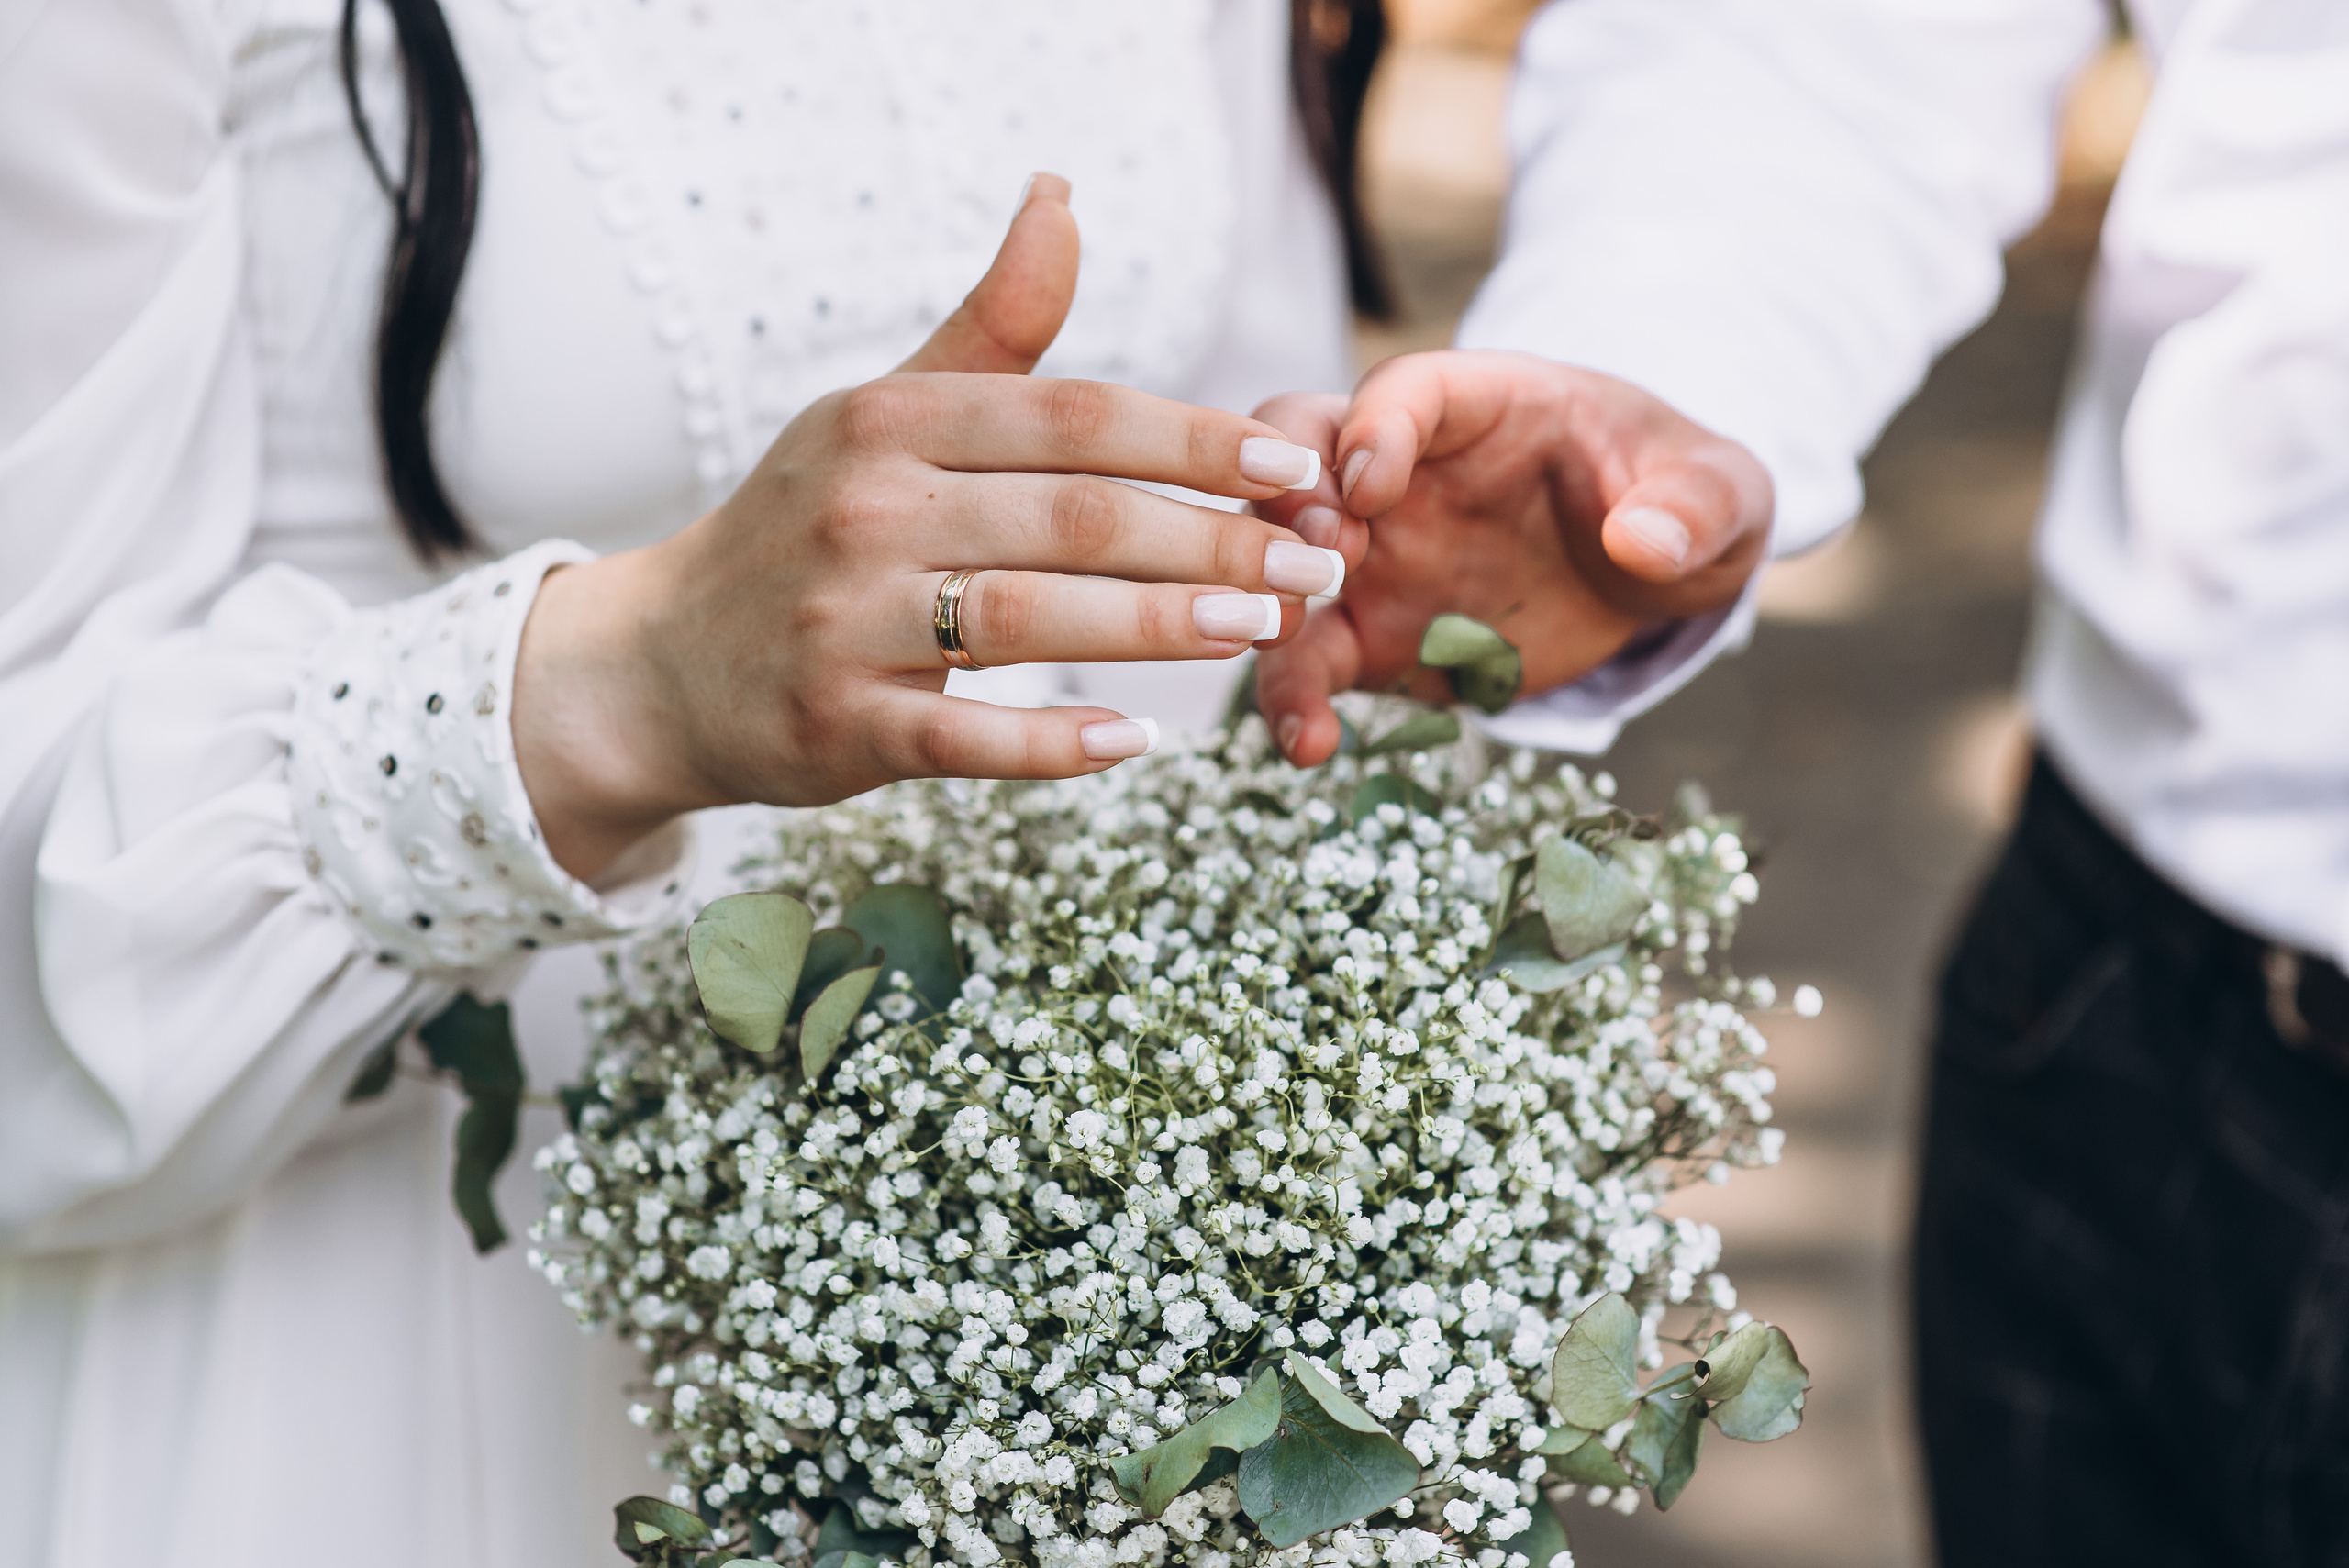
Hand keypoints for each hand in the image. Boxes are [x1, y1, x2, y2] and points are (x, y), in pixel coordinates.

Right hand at [513, 176, 1341, 877]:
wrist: (665, 661)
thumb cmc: (809, 526)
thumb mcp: (886, 412)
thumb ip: (992, 325)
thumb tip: (1061, 195)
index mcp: (893, 417)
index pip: (1076, 418)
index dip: (1198, 441)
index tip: (1299, 467)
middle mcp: (867, 507)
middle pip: (1074, 516)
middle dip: (1213, 539)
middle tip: (1316, 565)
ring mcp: (847, 620)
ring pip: (1032, 619)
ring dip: (1160, 625)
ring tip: (1263, 630)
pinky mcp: (840, 723)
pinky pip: (964, 735)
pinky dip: (1052, 744)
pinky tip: (1135, 742)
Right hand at [1249, 351, 1772, 765]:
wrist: (1650, 568)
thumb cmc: (1673, 495)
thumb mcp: (1717, 488)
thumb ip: (1692, 504)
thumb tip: (1644, 542)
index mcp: (1480, 405)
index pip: (1404, 389)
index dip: (1375, 428)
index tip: (1369, 484)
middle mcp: (1402, 469)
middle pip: (1298, 449)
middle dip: (1286, 496)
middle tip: (1316, 557)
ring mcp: (1375, 552)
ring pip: (1275, 553)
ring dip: (1265, 597)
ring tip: (1289, 653)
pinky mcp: (1371, 635)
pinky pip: (1309, 659)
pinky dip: (1294, 699)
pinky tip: (1310, 746)